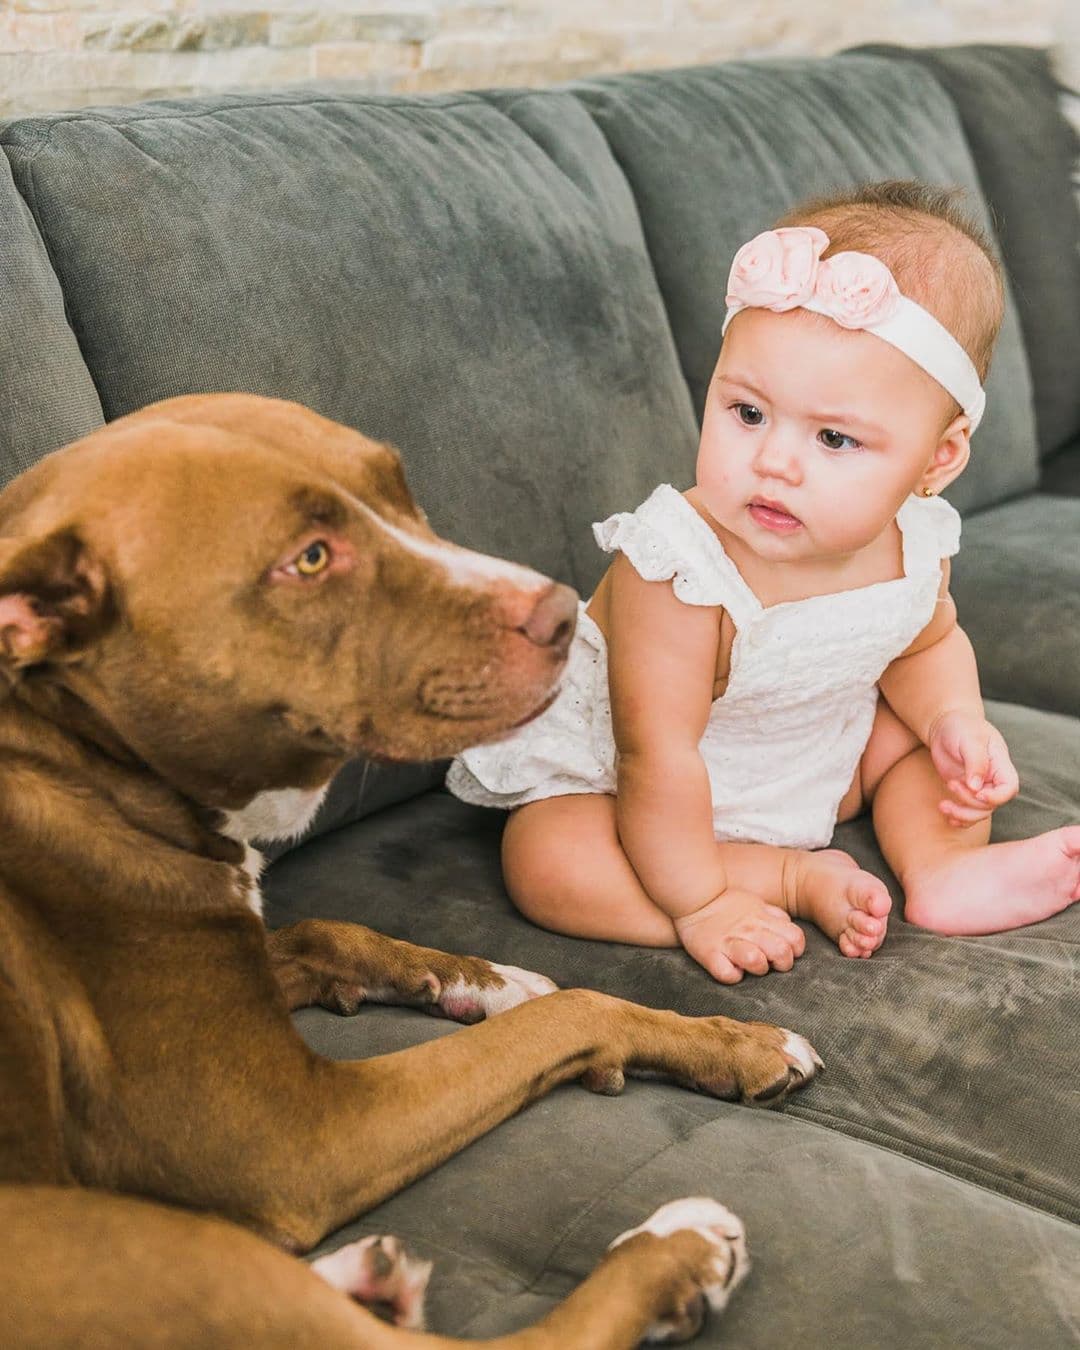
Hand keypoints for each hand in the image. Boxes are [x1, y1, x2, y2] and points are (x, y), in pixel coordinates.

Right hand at [673, 889, 805, 984]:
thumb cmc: (727, 903)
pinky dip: (731, 976)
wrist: (693, 896)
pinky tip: (730, 969)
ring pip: (756, 961)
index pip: (795, 938)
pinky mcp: (709, 953)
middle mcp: (749, 930)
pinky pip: (726, 974)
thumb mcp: (755, 902)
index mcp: (762, 918)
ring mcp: (729, 942)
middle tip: (771, 962)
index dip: (795, 949)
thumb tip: (788, 926)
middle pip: (781, 952)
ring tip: (751, 965)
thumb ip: (774, 915)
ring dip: (758, 968)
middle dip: (782, 963)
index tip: (785, 951)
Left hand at [928, 709, 1018, 826]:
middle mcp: (993, 779)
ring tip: (943, 806)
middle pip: (991, 804)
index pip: (1009, 788)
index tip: (978, 792)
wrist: (945, 725)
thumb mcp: (970, 739)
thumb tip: (976, 787)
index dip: (997, 796)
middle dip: (970, 801)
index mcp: (1000, 764)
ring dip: (962, 813)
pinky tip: (948, 817)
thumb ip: (976, 762)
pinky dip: (959, 818)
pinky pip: (968, 812)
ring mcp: (979, 787)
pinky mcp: (965, 791)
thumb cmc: (961, 726)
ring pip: (979, 812)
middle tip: (952, 784)